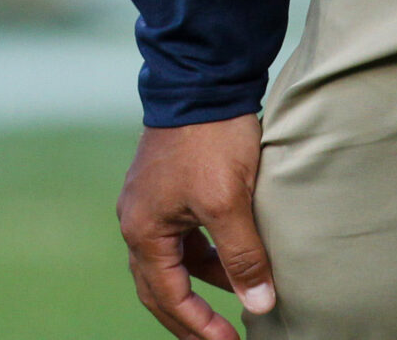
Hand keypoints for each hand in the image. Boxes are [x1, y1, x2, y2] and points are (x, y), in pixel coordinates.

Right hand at [117, 115, 278, 339]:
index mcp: (143, 229)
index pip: (167, 297)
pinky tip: (230, 260)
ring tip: (237, 301)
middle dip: (188, 319)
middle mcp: (137, 218)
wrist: (202, 80)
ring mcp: (149, 201)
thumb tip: (260, 304)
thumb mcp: (229, 203)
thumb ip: (242, 257)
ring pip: (170, 262)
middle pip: (158, 287)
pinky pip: (180, 238)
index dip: (198, 327)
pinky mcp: (166, 187)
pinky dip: (202, 257)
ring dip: (199, 286)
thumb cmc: (210, 140)